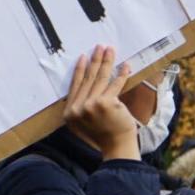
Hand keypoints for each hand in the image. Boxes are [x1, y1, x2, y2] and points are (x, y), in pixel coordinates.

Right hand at [63, 46, 139, 161]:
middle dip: (95, 60)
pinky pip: (115, 84)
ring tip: (110, 50)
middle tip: (99, 47)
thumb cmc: (103, 135)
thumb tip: (87, 81)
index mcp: (69, 113)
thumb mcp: (83, 123)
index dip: (80, 69)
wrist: (117, 147)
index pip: (75, 85)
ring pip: (100, 78)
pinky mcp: (106, 103)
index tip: (84, 56)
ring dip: (107, 62)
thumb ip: (81, 106)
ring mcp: (91, 105)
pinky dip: (121, 74)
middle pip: (88, 79)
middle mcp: (77, 108)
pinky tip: (125, 66)